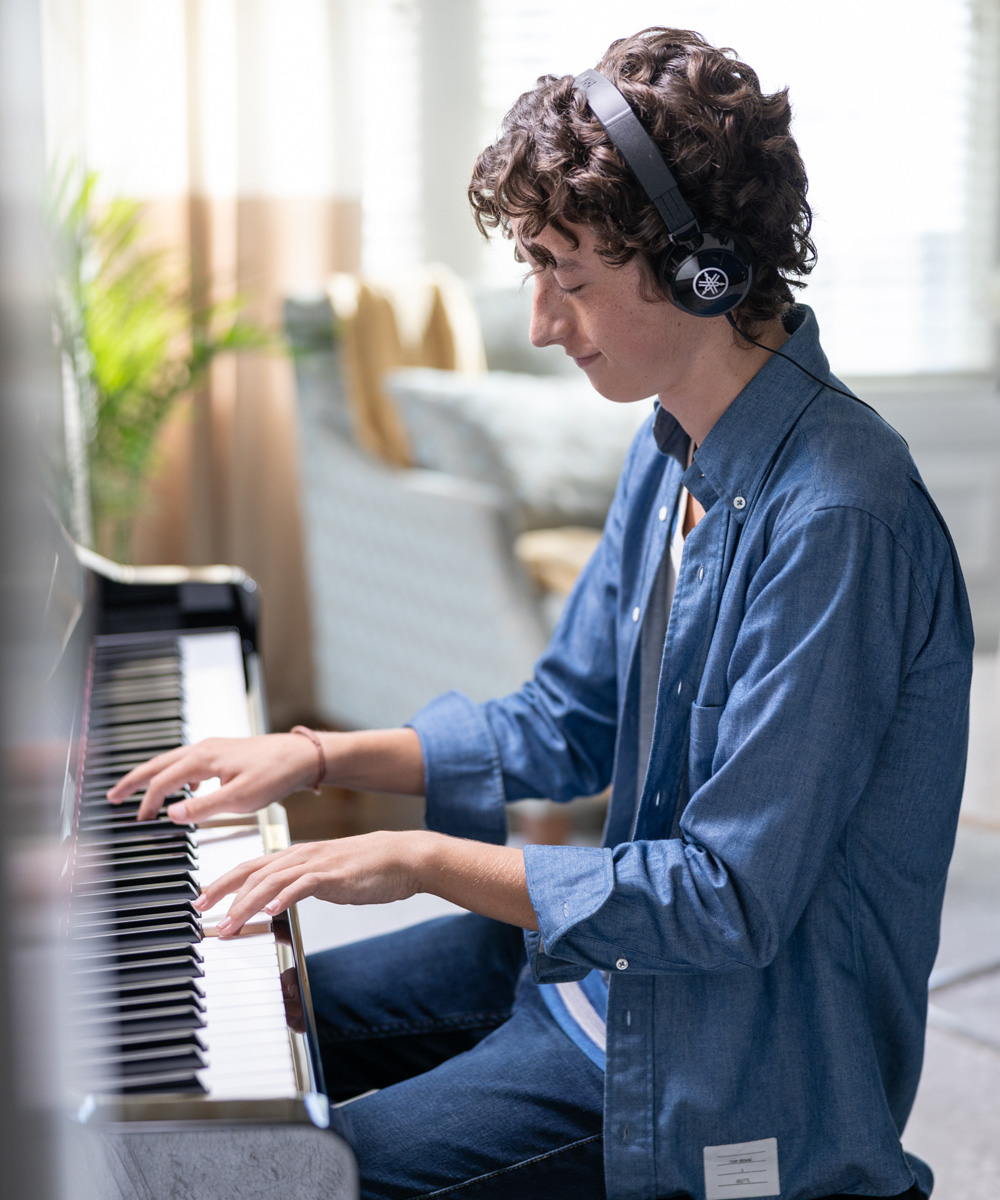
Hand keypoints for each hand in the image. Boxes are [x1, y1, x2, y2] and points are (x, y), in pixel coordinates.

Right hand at [106, 733, 317, 822]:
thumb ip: (203, 807)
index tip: (140, 820)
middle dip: (134, 780)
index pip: (163, 782)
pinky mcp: (225, 753)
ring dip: (154, 776)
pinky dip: (178, 775)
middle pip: (159, 764)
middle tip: (112, 795)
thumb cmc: (276, 774)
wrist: (303, 756)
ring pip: (173, 762)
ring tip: (139, 792)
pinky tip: (186, 789)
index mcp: (203, 758)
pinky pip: (191, 763)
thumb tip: (171, 814)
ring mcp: (214, 748)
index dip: (148, 802)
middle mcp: (204, 749)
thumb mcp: (239, 798)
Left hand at [194, 831, 422, 934]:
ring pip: (271, 880)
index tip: (203, 900)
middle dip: (223, 893)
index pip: (251, 867)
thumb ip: (301, 884)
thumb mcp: (325, 875)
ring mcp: (317, 864)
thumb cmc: (368, 867)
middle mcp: (301, 856)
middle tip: (203, 914)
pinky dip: (285, 896)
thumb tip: (279, 902)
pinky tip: (273, 909)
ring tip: (231, 924)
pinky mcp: (334, 875)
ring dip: (246, 903)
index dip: (223, 882)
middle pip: (252, 872)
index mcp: (297, 856)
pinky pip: (304, 884)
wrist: (403, 857)